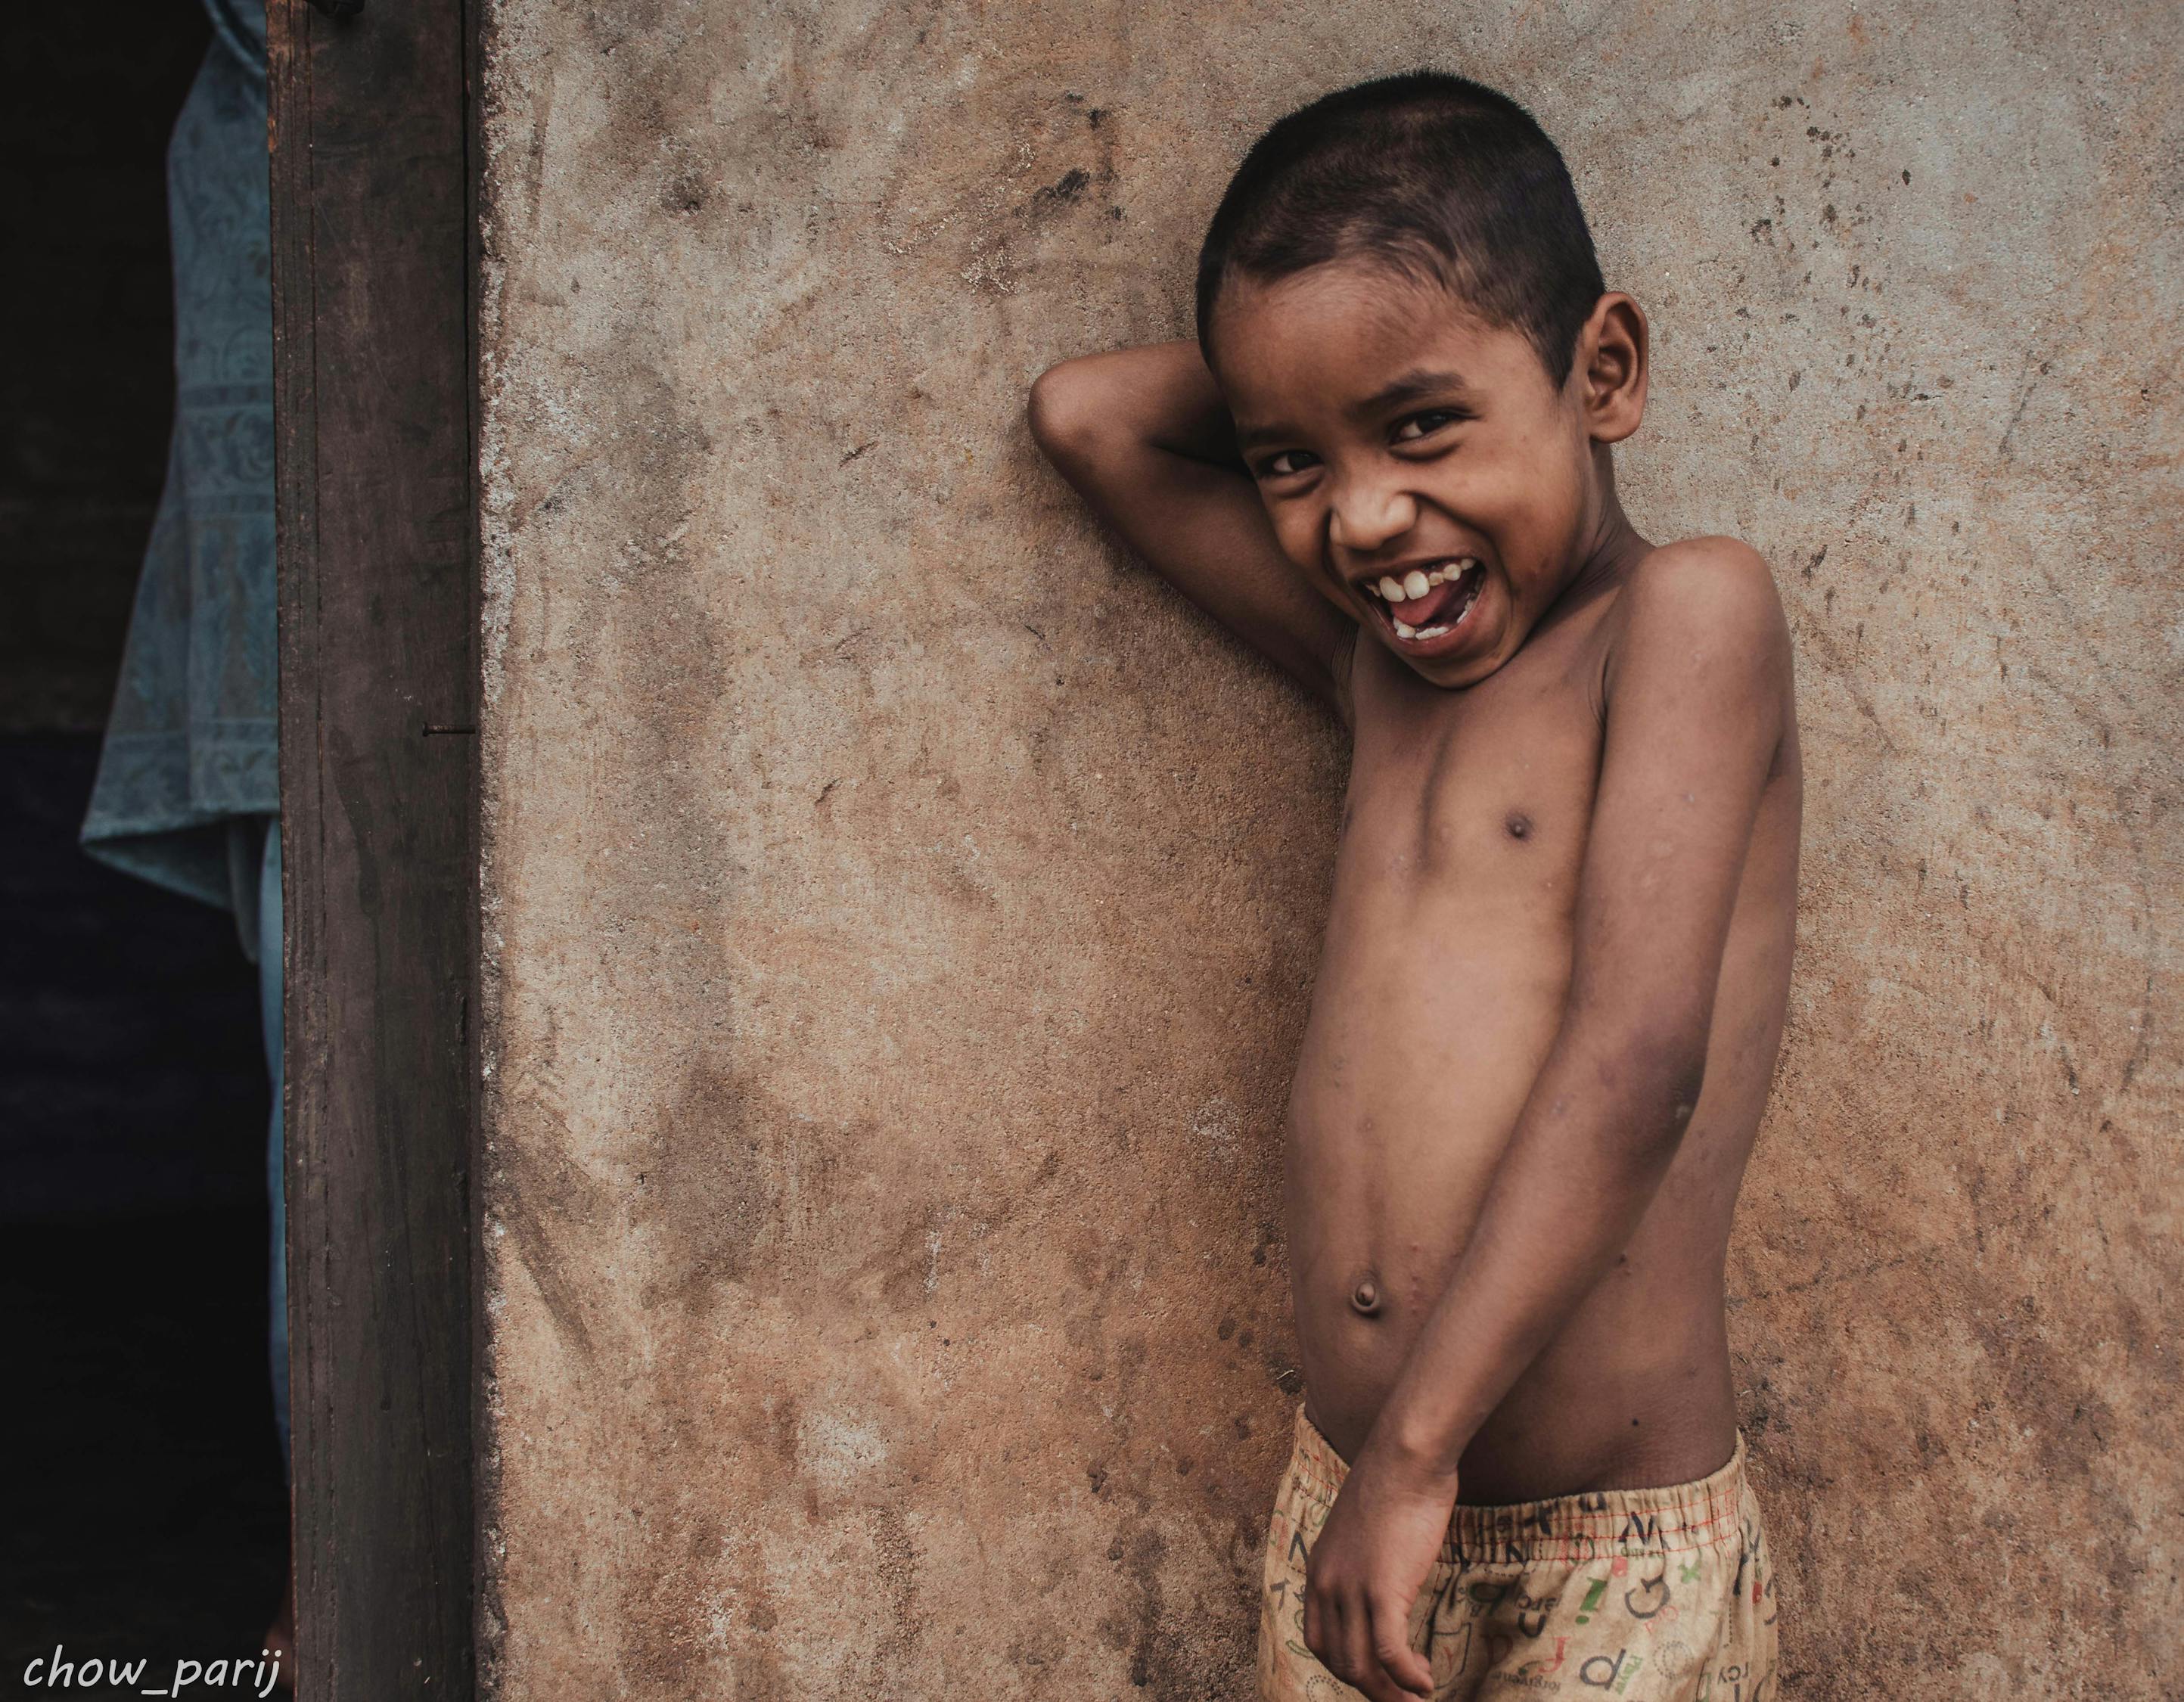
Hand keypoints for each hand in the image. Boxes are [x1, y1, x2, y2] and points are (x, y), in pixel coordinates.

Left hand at [1303, 1435, 1458, 1700]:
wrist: (1405, 1458)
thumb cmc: (1395, 1486)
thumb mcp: (1363, 1531)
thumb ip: (1362, 1563)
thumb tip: (1381, 1585)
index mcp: (1319, 1570)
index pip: (1319, 1641)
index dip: (1347, 1667)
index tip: (1377, 1674)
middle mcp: (1326, 1585)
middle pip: (1340, 1661)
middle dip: (1372, 1688)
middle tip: (1402, 1696)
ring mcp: (1352, 1589)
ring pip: (1362, 1667)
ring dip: (1390, 1693)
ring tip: (1416, 1696)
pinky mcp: (1383, 1589)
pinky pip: (1390, 1654)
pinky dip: (1407, 1679)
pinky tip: (1425, 1683)